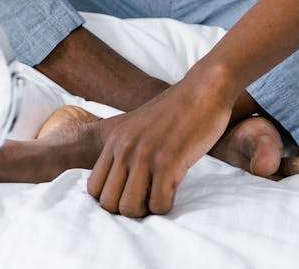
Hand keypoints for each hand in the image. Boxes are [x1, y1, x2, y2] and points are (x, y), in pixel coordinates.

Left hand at [86, 79, 232, 217]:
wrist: (204, 89)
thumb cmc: (177, 112)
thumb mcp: (139, 127)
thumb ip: (126, 150)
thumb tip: (120, 183)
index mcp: (114, 139)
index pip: (94, 188)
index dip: (114, 197)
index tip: (133, 191)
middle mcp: (124, 147)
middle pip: (108, 203)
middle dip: (129, 207)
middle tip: (148, 196)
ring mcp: (144, 155)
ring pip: (129, 208)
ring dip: (147, 210)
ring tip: (161, 193)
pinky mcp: (168, 161)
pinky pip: (158, 205)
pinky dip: (166, 205)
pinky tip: (175, 188)